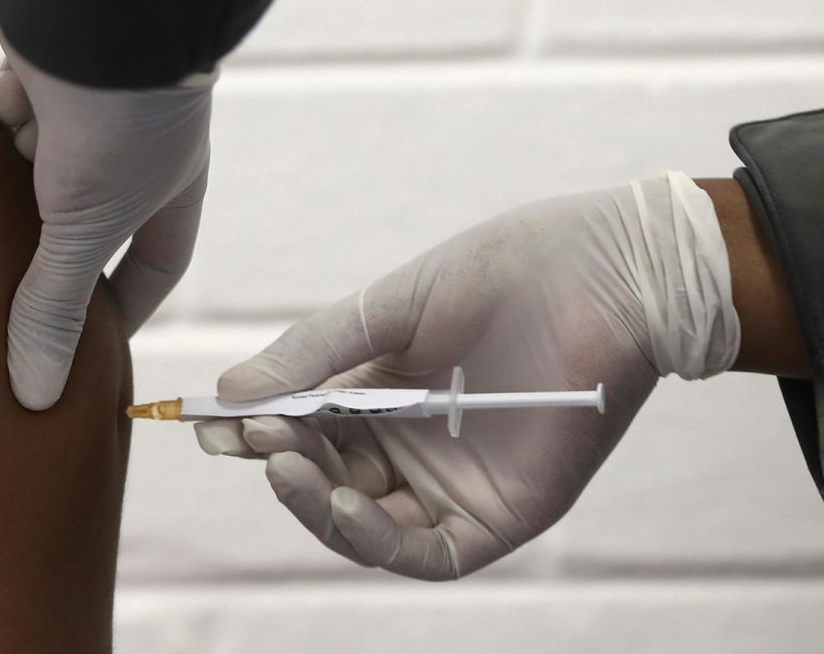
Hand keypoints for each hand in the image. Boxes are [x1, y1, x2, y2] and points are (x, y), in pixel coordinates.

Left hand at [0, 35, 214, 409]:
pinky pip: (8, 128)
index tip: (96, 347)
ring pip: (43, 178)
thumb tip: (36, 395)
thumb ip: (56, 306)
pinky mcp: (39, 83)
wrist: (96, 16)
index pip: (155, 266)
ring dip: (15, 206)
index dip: (130, 307)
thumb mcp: (87, 229)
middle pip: (91, 227)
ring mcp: (85, 119)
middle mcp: (132, 159)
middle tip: (18, 313)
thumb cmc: (125, 125)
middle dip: (57, 264)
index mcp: (169, 193)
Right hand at [195, 173, 738, 578]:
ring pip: (364, 524)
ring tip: (285, 462)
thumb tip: (229, 396)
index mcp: (382, 393)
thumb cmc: (507, 273)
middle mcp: (410, 446)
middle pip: (326, 480)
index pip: (303, 429)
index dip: (258, 430)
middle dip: (283, 461)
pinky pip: (424, 551)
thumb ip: (315, 352)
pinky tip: (342, 501)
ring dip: (316, 503)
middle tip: (257, 434)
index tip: (213, 422)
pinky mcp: (497, 516)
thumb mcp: (391, 308)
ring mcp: (452, 485)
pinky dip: (374, 536)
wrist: (610, 271)